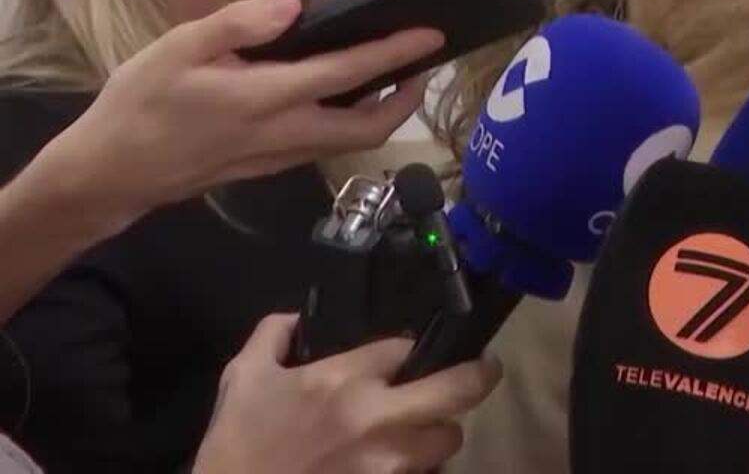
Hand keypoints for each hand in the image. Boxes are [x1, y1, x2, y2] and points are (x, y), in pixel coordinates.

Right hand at [37, 0, 441, 224]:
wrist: (112, 172)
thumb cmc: (141, 104)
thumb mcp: (177, 49)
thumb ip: (238, 24)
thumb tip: (295, 7)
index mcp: (267, 99)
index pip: (350, 74)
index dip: (396, 53)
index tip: (431, 34)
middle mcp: (285, 133)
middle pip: (372, 126)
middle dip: (407, 96)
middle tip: (424, 62)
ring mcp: (281, 156)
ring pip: (353, 140)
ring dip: (385, 112)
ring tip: (396, 74)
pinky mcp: (271, 166)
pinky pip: (328, 144)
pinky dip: (353, 121)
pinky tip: (347, 94)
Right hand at [193, 313, 501, 473]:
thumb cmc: (237, 443)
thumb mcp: (243, 378)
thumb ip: (273, 336)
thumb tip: (297, 317)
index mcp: (345, 379)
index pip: (406, 346)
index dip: (409, 347)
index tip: (407, 353)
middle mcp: (380, 417)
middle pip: (460, 387)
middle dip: (478, 375)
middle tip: (483, 370)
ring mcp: (390, 462)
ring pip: (450, 438)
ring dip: (441, 431)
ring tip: (429, 428)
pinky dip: (421, 466)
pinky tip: (406, 460)